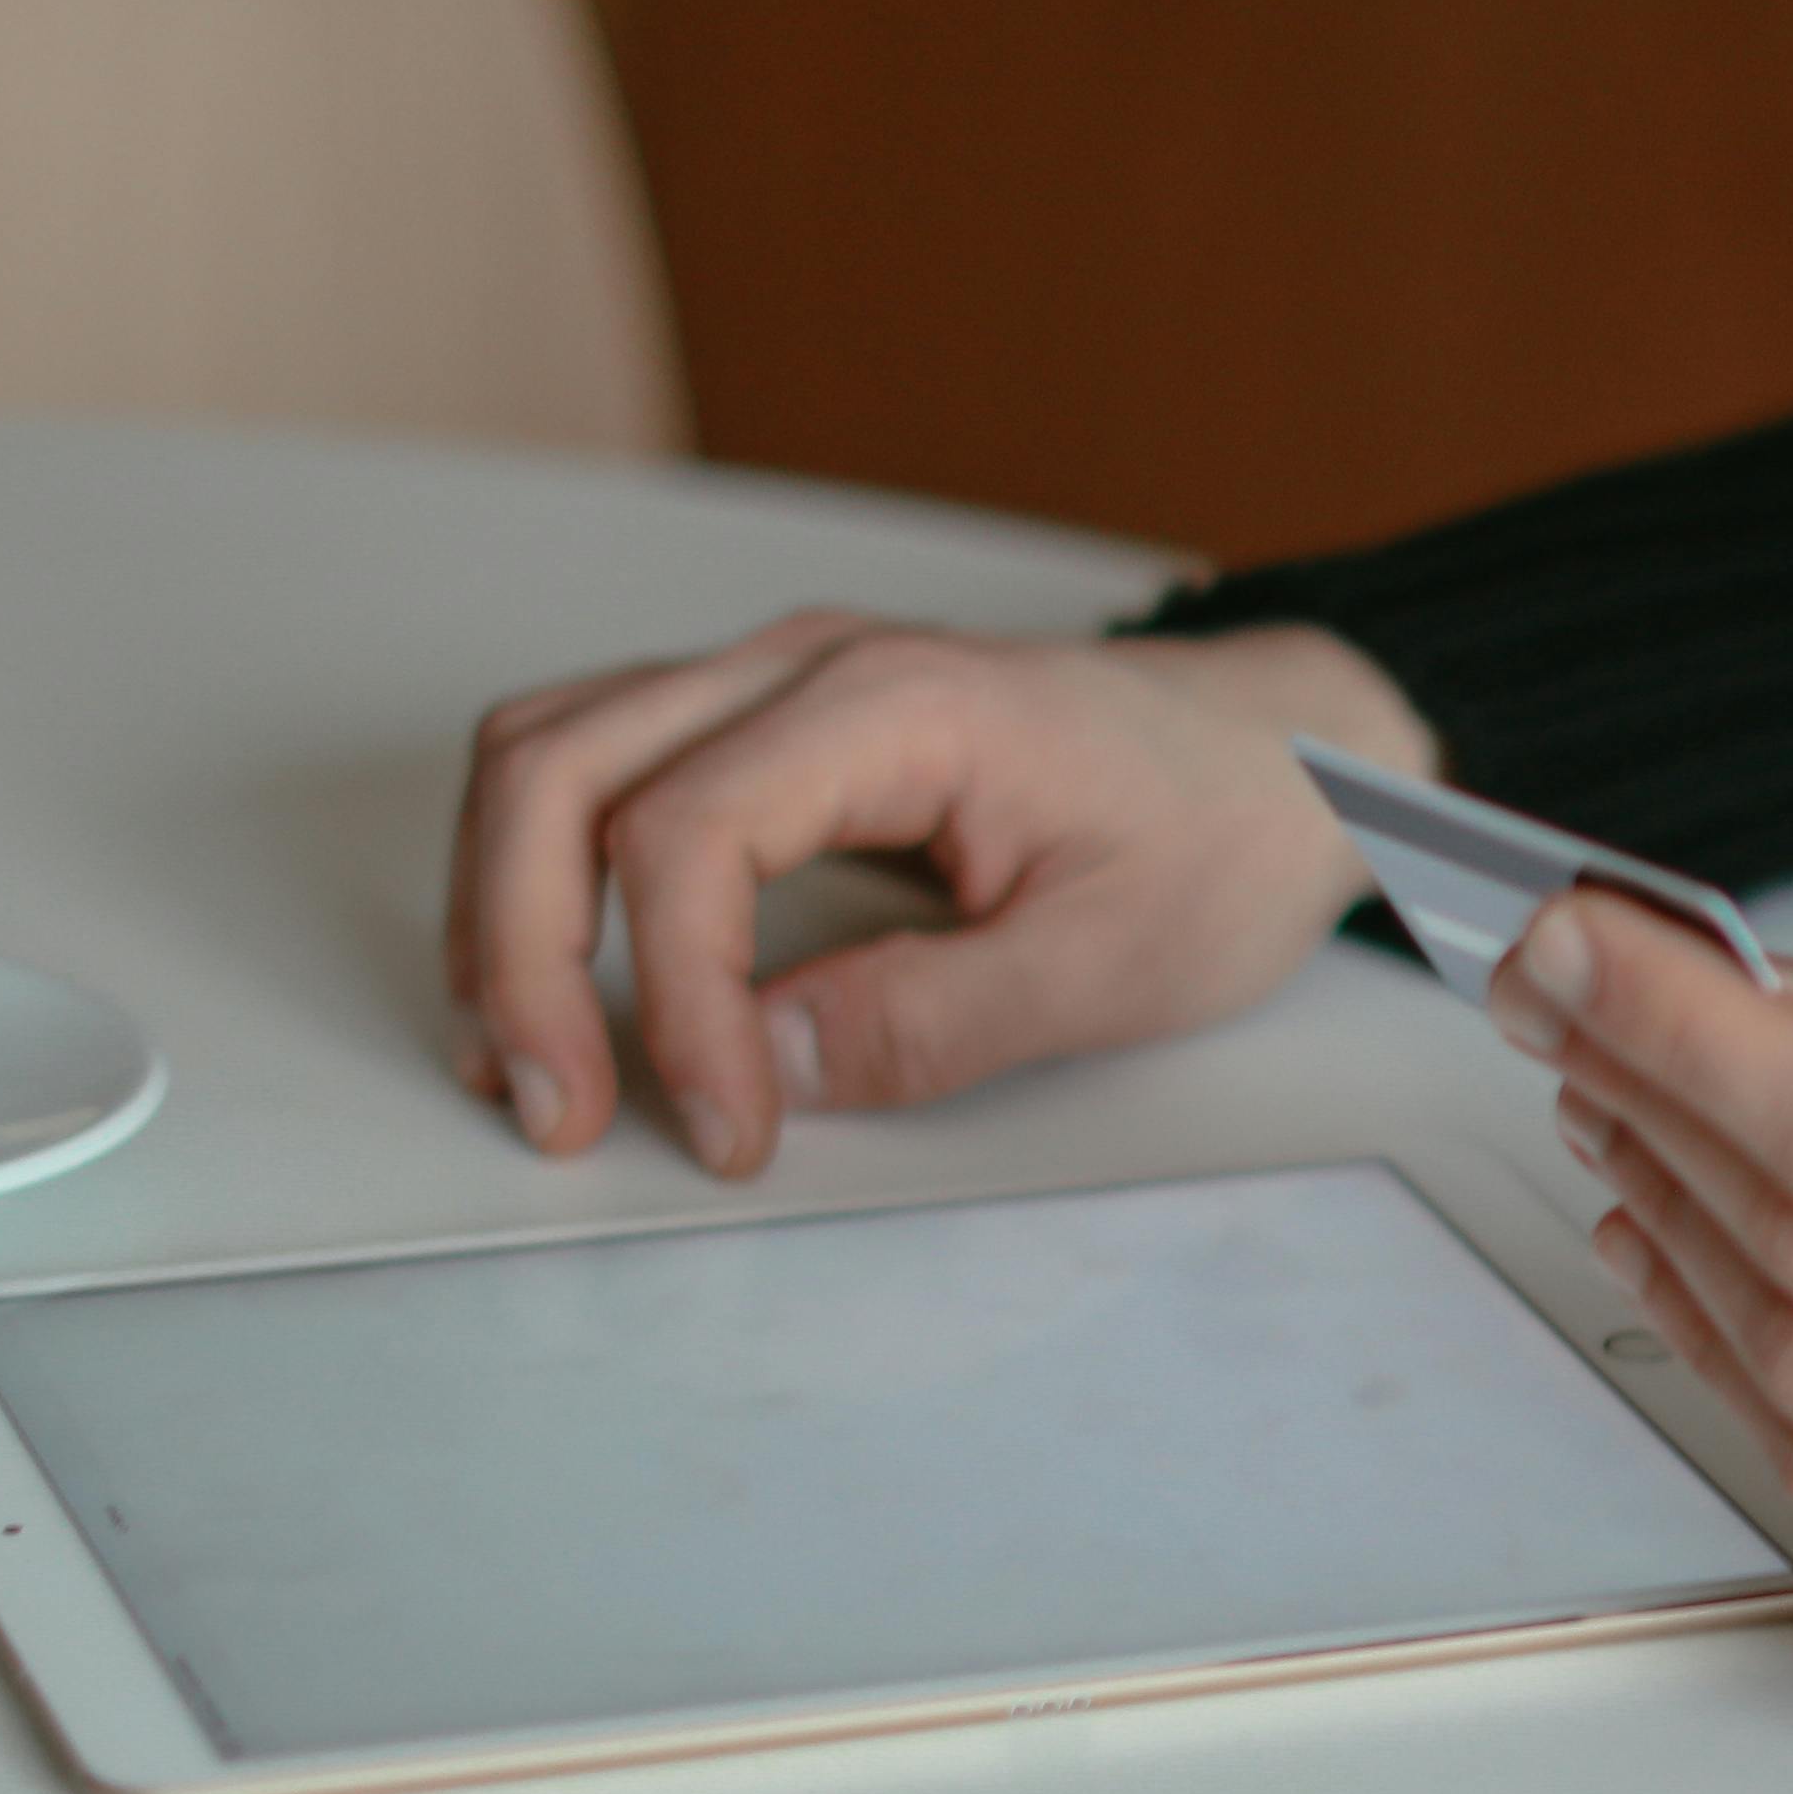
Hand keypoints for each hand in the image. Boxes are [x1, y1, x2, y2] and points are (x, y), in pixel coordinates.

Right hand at [442, 611, 1429, 1172]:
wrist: (1287, 757)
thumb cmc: (1222, 832)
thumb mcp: (1116, 959)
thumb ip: (937, 1020)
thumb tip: (767, 1068)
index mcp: (901, 703)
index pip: (690, 834)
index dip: (675, 1000)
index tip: (724, 1128)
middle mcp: (810, 665)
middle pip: (559, 770)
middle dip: (524, 953)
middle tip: (557, 1109)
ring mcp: (778, 683)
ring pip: (547, 756)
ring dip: (505, 910)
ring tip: (528, 1064)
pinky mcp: (770, 726)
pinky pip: (597, 770)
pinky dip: (544, 876)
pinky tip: (563, 988)